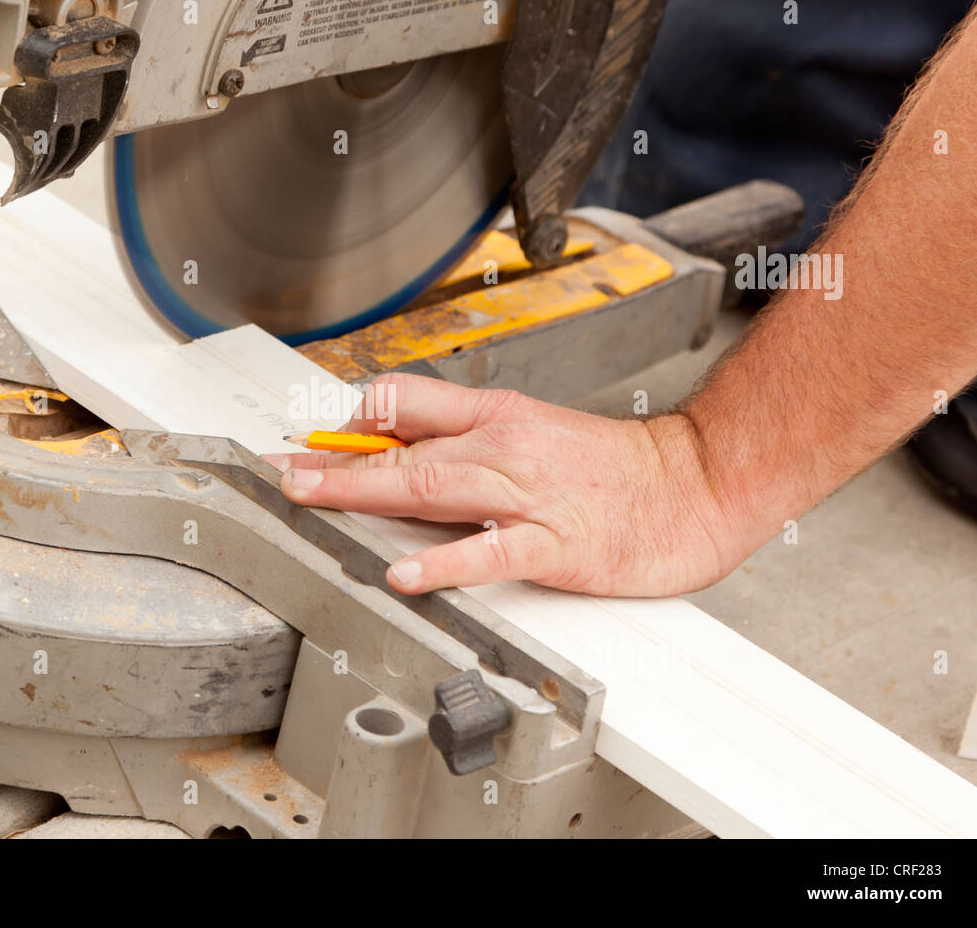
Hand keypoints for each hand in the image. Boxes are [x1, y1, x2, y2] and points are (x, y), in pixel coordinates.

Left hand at [263, 374, 744, 596]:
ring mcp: (528, 493)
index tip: (309, 442)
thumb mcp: (532, 433)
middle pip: (404, 446)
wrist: (694, 484)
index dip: (353, 419)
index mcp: (496, 415)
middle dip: (335, 461)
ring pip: (433, 485)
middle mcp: (503, 445)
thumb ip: (467, 439)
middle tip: (282, 472)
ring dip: (365, 491)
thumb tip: (398, 447)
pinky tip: (407, 575)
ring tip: (312, 499)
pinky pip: (491, 552)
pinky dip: (445, 564)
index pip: (406, 400)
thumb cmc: (612, 467)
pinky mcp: (556, 543)